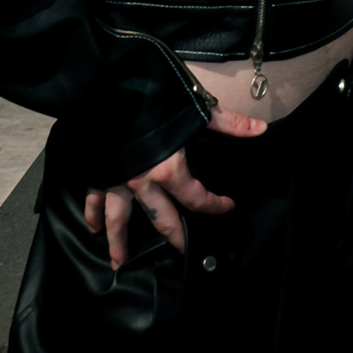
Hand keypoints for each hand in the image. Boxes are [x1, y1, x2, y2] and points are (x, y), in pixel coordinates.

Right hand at [82, 105, 265, 269]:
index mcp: (168, 171)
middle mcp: (142, 183)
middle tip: (181, 253)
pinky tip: (91, 228)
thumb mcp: (197, 109)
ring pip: (119, 219)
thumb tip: (260, 129)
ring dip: (119, 242)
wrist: (107, 90)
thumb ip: (229, 123)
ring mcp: (117, 181)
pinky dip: (91, 213)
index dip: (215, 205)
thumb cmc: (154, 98)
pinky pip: (93, 199)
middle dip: (174, 238)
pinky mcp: (97, 173)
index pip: (197, 198)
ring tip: (119, 262)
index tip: (227, 207)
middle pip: (161, 218)